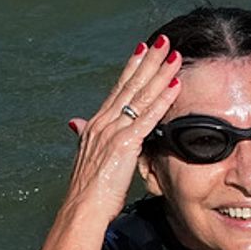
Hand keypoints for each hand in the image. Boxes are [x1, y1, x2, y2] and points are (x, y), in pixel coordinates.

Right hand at [64, 35, 181, 220]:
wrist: (83, 207)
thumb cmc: (88, 189)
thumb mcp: (86, 156)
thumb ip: (84, 135)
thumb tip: (75, 123)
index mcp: (97, 124)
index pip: (118, 89)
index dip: (132, 68)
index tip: (143, 50)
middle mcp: (104, 121)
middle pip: (131, 85)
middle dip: (149, 62)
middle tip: (164, 42)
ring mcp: (114, 130)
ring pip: (142, 95)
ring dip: (160, 73)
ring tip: (174, 55)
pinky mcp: (125, 143)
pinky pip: (148, 117)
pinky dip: (163, 99)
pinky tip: (175, 85)